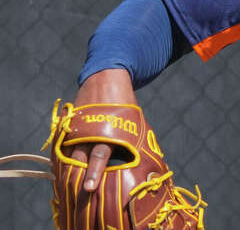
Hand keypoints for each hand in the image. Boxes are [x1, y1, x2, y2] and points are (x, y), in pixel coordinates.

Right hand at [67, 69, 136, 191]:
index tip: (90, 188)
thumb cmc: (125, 107)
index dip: (95, 172)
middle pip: (83, 156)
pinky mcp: (68, 124)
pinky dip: (60, 157)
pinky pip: (61, 144)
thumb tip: (149, 165)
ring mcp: (78, 126)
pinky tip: (59, 170)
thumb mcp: (135, 123)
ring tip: (64, 186)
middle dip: (81, 175)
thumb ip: (138, 143)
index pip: (101, 155)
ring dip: (66, 169)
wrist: (107, 78)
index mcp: (111, 131)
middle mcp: (92, 130)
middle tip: (80, 192)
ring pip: (68, 152)